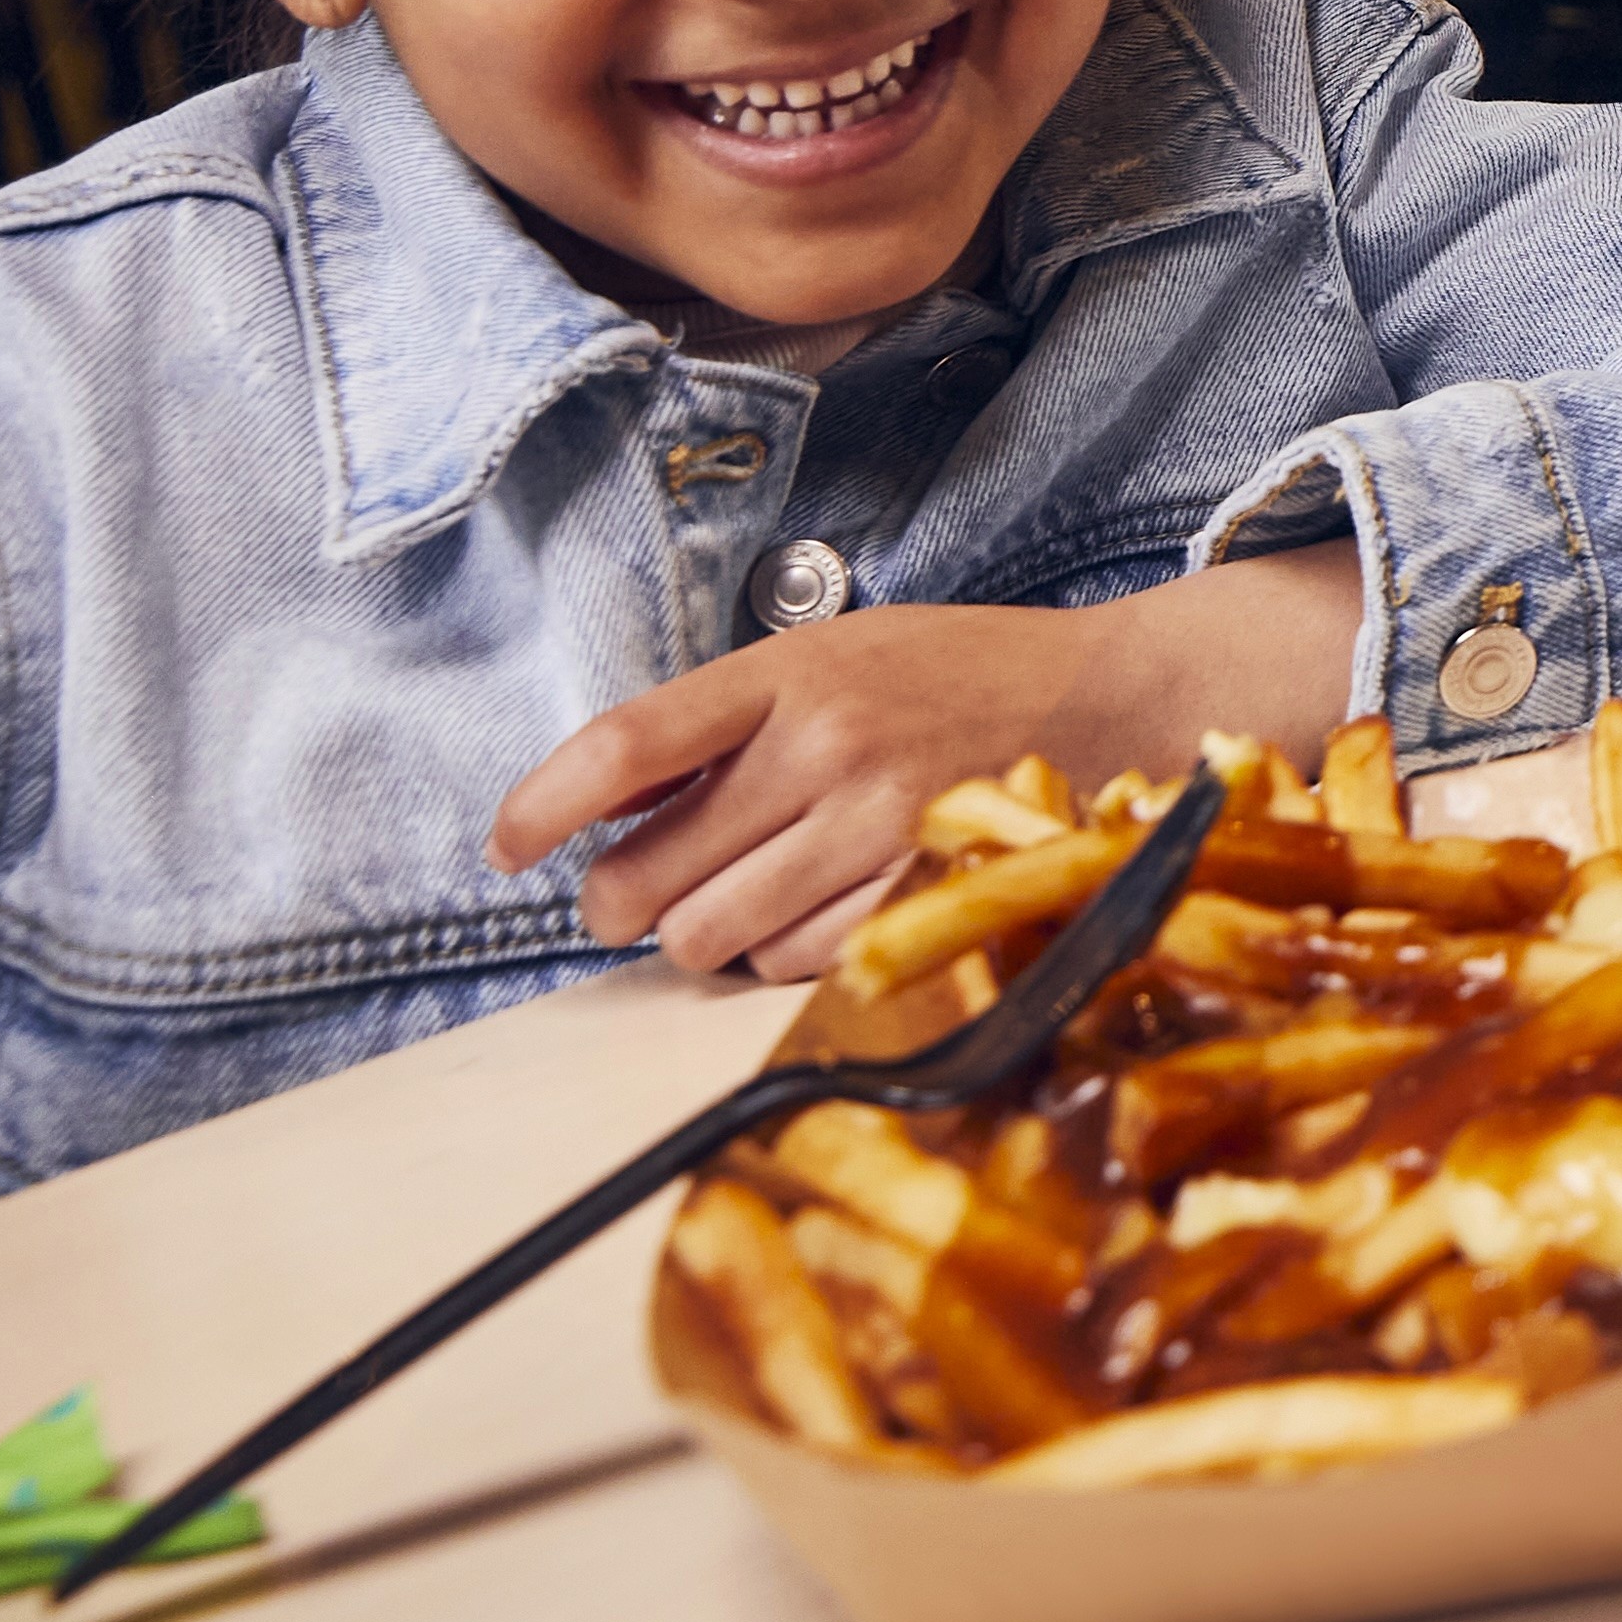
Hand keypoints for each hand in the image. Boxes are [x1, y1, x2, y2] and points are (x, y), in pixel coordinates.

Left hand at [484, 546, 1368, 980]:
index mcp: (790, 672)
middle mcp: (828, 745)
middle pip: (645, 876)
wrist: (1115, 694)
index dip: (540, 806)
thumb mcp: (835, 654)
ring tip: (746, 895)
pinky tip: (818, 908)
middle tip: (635, 895)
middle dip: (621, 903)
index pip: (625, 745)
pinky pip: (790, 967)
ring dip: (708, 932)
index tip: (505, 847)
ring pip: (709, 938)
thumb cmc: (958, 676)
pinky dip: (783, 954)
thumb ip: (724, 722)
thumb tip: (594, 810)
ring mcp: (877, 825)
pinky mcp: (917, 892)